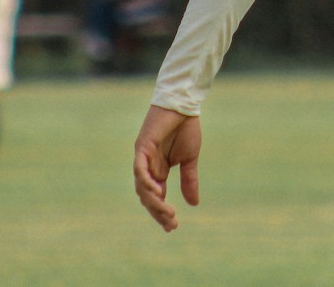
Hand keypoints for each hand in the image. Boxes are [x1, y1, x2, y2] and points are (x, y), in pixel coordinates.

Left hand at [134, 105, 202, 232]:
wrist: (183, 105)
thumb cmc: (185, 128)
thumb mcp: (189, 159)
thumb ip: (189, 180)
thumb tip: (194, 204)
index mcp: (157, 171)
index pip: (155, 197)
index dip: (161, 213)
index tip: (172, 227)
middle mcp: (147, 167)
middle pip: (147, 197)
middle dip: (158, 212)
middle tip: (171, 223)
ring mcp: (142, 158)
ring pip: (142, 187)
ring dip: (153, 202)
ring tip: (167, 212)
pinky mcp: (142, 147)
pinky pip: (139, 169)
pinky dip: (145, 181)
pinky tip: (156, 192)